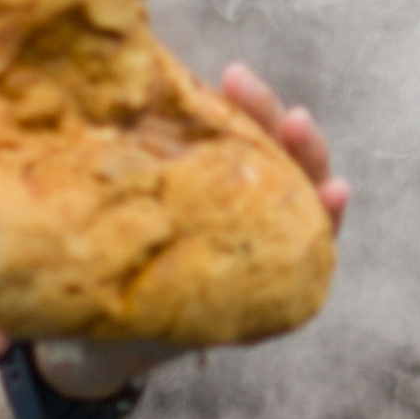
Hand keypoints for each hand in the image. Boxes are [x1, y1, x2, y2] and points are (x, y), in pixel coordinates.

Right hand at [21, 69, 346, 413]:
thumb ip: (166, 308)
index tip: (334, 190)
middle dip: (294, 145)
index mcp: (261, 279)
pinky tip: (196, 87)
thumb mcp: (145, 330)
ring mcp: (223, 198)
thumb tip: (161, 291)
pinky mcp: (189, 175)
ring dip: (253, 113)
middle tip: (288, 116)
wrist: (86, 331)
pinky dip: (206, 111)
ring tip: (238, 79)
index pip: (308, 235)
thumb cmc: (122, 339)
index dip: (324, 212)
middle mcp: (253, 233)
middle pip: (291, 179)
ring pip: (253, 147)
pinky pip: (207, 137)